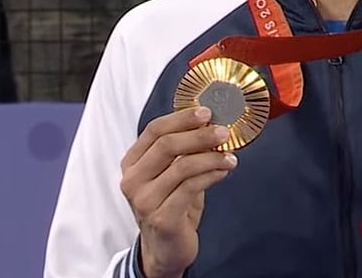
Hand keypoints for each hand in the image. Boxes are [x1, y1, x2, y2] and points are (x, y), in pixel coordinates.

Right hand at [121, 107, 237, 277]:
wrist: (165, 249)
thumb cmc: (170, 206)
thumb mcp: (170, 175)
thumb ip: (182, 151)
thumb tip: (210, 124)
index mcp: (132, 163)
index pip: (154, 130)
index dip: (181, 118)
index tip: (206, 112)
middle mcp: (132, 181)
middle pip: (167, 145)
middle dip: (199, 135)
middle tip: (223, 132)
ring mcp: (144, 201)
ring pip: (182, 166)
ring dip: (211, 157)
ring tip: (230, 157)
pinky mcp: (162, 218)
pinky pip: (191, 187)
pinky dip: (212, 175)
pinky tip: (224, 171)